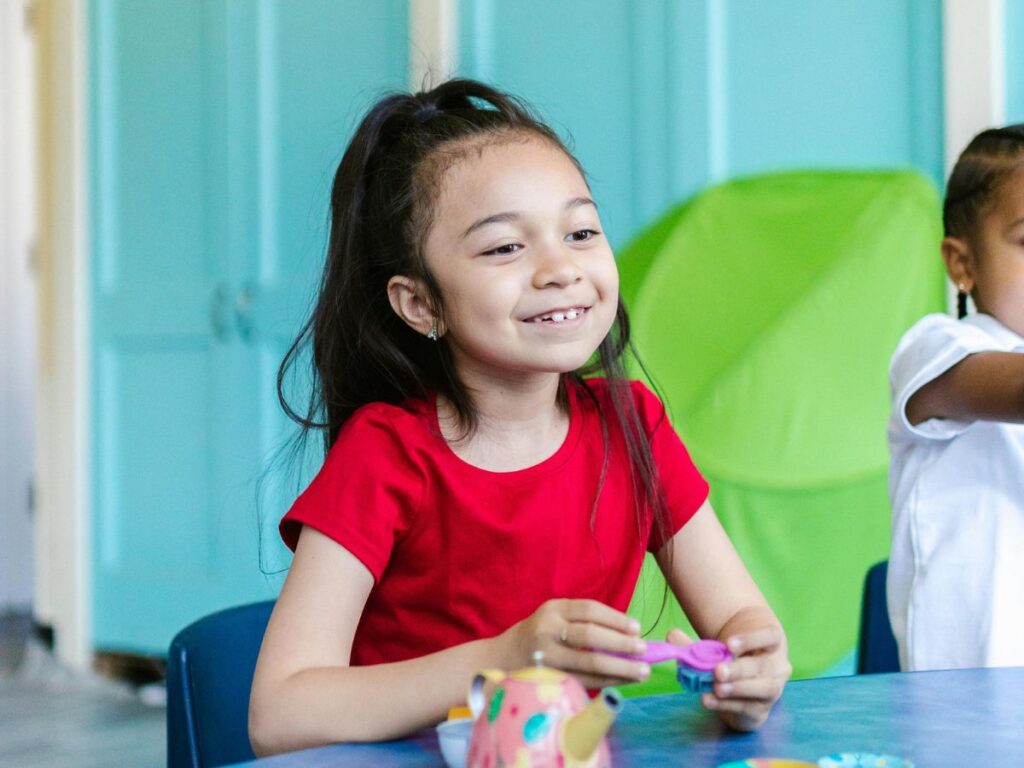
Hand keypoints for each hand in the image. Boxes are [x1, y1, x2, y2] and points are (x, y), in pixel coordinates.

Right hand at [495, 599, 650, 688]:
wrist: (501, 658)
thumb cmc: (538, 635)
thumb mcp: (554, 616)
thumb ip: (583, 621)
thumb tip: (629, 633)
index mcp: (552, 610)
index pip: (589, 610)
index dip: (616, 618)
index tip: (636, 627)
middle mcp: (547, 631)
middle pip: (591, 636)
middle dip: (621, 643)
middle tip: (643, 649)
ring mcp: (547, 657)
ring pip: (589, 663)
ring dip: (620, 667)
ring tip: (642, 670)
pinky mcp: (549, 679)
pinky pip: (585, 682)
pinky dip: (607, 682)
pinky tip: (624, 681)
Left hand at [668, 626, 789, 730]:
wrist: (742, 688)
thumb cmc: (731, 660)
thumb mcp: (714, 650)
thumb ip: (693, 644)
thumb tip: (672, 636)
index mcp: (768, 644)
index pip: (770, 635)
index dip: (752, 639)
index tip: (728, 644)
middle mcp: (775, 666)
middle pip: (762, 666)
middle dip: (738, 669)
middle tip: (717, 671)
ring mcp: (771, 689)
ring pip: (763, 688)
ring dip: (738, 688)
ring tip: (717, 687)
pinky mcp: (760, 710)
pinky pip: (747, 707)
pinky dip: (727, 705)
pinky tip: (709, 700)